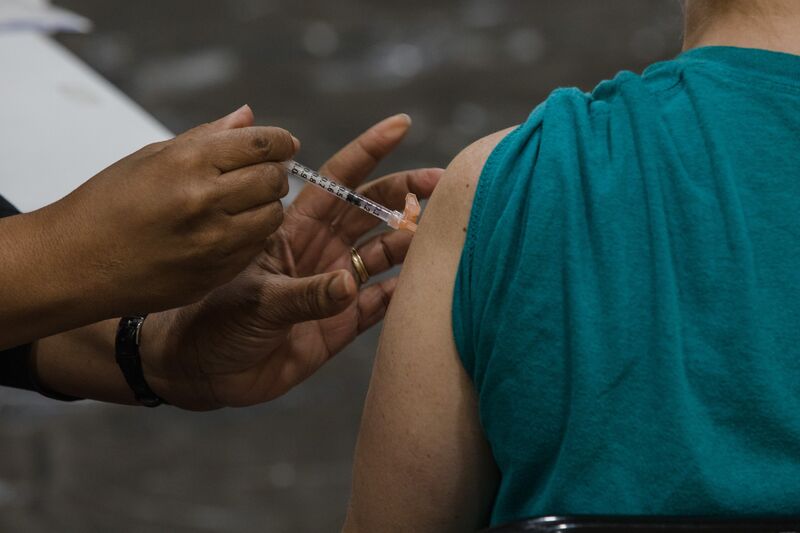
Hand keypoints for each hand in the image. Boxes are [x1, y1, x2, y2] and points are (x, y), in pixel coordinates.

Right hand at [43, 105, 296, 316]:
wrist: (75, 263)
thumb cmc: (108, 203)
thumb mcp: (151, 157)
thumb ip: (207, 136)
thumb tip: (249, 116)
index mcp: (187, 163)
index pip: (261, 144)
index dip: (281, 141)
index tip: (284, 144)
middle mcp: (204, 201)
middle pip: (274, 180)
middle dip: (276, 172)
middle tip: (263, 173)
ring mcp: (212, 242)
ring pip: (273, 216)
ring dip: (267, 205)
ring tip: (244, 202)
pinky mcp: (215, 273)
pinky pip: (256, 247)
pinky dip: (252, 234)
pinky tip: (229, 229)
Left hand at [144, 114, 443, 408]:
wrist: (203, 372)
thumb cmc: (214, 324)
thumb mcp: (257, 302)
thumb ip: (305, 295)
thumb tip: (350, 283)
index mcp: (292, 231)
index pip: (338, 181)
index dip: (368, 151)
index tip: (400, 126)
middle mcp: (317, 252)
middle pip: (370, 212)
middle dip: (404, 194)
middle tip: (441, 184)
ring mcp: (331, 287)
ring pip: (380, 254)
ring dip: (407, 242)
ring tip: (439, 234)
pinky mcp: (338, 324)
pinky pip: (378, 303)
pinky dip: (400, 293)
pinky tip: (424, 284)